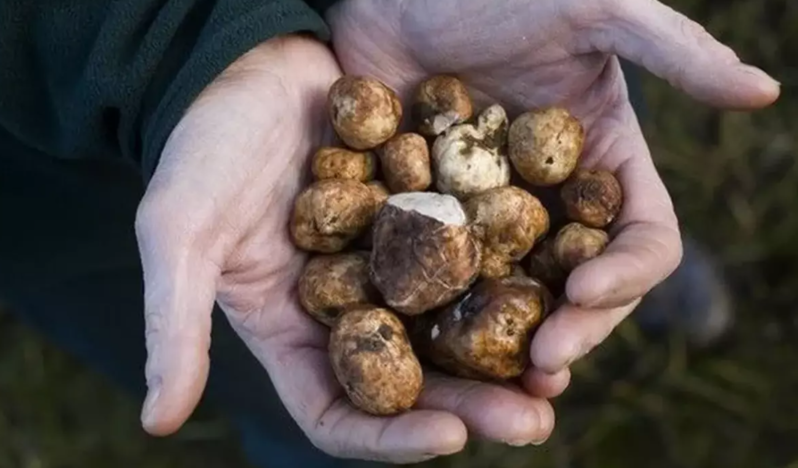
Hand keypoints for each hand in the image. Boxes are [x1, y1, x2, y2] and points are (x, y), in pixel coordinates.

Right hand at [135, 35, 556, 463]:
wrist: (249, 67)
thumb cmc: (204, 147)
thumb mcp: (179, 232)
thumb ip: (174, 321)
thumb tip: (156, 423)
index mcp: (291, 331)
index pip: (340, 411)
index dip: (390, 437)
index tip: (449, 437)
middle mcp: (348, 309)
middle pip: (415, 380)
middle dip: (473, 405)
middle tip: (536, 421)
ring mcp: (390, 264)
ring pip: (454, 326)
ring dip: (504, 354)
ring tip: (558, 370)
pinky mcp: (422, 217)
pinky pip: (471, 256)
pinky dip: (507, 274)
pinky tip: (556, 282)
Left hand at [327, 0, 778, 387]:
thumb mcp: (591, 7)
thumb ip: (672, 50)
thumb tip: (764, 91)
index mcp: (603, 161)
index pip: (641, 238)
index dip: (627, 274)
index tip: (586, 292)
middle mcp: (554, 200)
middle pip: (582, 287)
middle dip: (574, 328)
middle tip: (542, 364)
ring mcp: (492, 216)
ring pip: (518, 298)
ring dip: (515, 346)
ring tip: (501, 386)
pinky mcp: (435, 219)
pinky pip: (448, 279)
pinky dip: (448, 315)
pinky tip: (433, 345)